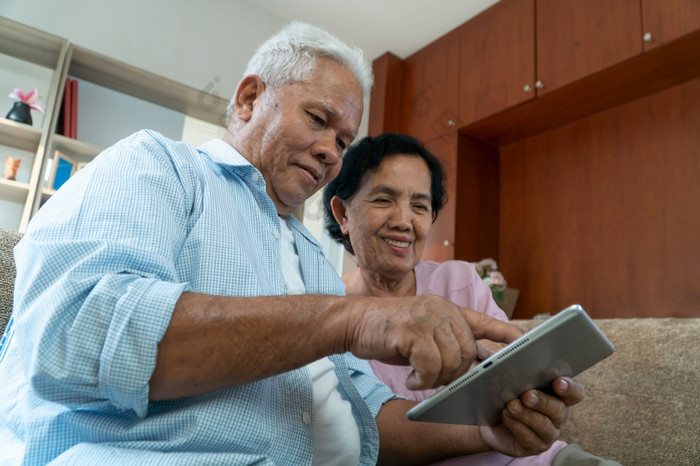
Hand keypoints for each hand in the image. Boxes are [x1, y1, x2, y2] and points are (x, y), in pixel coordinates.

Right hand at [346, 294, 522, 389]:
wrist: (352, 323)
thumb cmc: (387, 332)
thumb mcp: (421, 332)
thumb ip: (444, 341)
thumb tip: (470, 363)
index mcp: (445, 309)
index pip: (481, 321)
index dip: (503, 332)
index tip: (522, 341)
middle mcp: (439, 309)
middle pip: (467, 350)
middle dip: (455, 373)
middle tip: (434, 379)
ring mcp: (426, 317)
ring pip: (451, 360)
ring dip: (436, 378)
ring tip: (419, 378)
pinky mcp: (411, 329)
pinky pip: (430, 364)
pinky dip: (422, 378)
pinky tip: (411, 379)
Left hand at [478, 376, 584, 455]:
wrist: (490, 421)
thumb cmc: (505, 396)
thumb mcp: (509, 381)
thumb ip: (516, 371)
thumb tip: (511, 363)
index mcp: (557, 395)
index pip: (574, 392)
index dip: (570, 387)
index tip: (558, 382)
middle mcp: (557, 415)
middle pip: (559, 409)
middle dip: (542, 401)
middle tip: (527, 396)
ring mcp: (548, 433)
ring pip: (544, 425)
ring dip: (526, 415)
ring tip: (511, 406)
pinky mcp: (535, 446)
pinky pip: (529, 438)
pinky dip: (517, 426)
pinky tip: (507, 416)